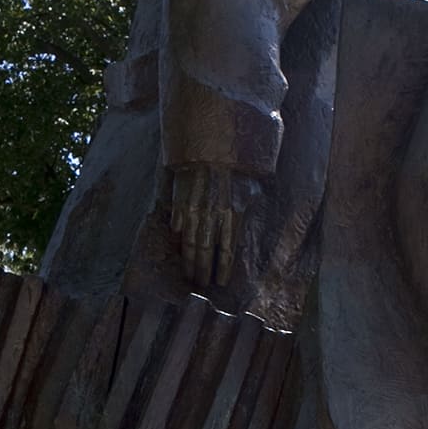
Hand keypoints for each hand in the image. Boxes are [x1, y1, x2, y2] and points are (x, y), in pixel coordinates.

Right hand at [169, 164, 260, 289]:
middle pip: (206, 253)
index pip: (227, 251)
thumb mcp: (249, 187)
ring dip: (189, 262)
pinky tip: (178, 248)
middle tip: (200, 285)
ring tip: (188, 275)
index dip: (223, 269)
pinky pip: (178, 226)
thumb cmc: (235, 164)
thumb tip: (242, 223)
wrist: (210, 143)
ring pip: (190, 244)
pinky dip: (178, 238)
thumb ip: (245, 208)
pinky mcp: (179, 203)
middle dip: (203, 271)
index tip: (219, 283)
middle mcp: (213, 217)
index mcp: (233, 215)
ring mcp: (194, 212)